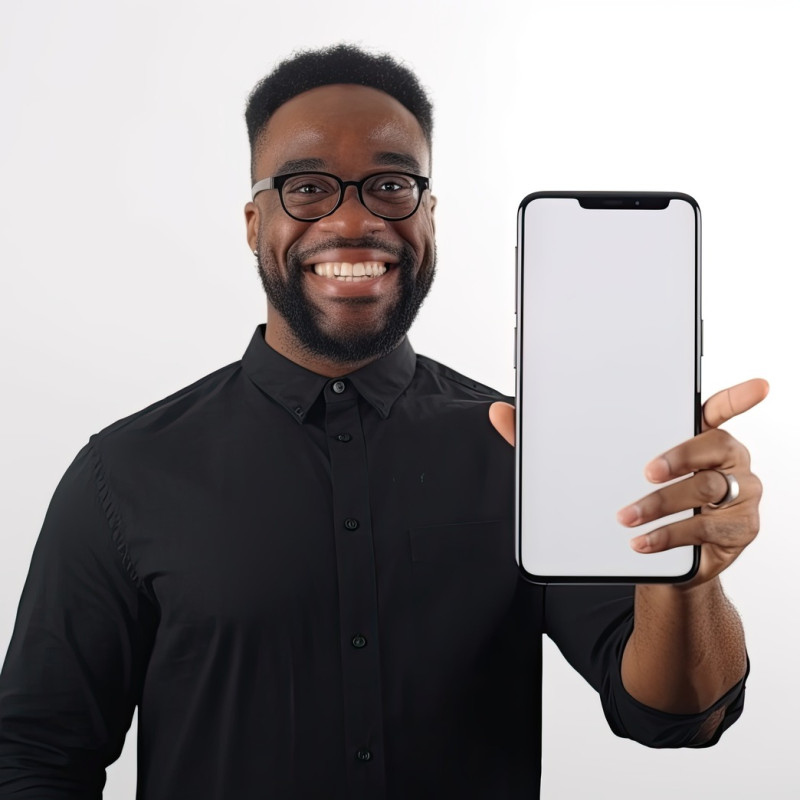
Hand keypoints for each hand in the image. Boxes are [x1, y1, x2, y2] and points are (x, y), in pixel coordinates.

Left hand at [488, 378, 768, 586]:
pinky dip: (671, 535)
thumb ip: (550, 440)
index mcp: (695, 434)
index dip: (737, 398)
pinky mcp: (737, 531)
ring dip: (664, 505)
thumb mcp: (592, 468)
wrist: (657, 559)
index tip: (758, 386)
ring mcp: (739, 495)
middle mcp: (726, 459)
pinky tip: (642, 543)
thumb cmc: (629, 498)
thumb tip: (499, 412)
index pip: (719, 409)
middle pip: (715, 447)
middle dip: (680, 456)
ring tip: (626, 518)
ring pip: (709, 490)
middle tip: (645, 472)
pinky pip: (708, 530)